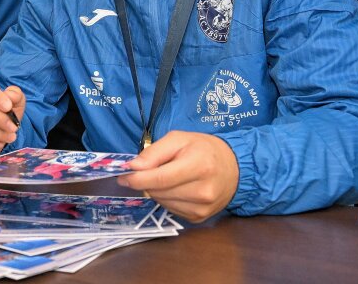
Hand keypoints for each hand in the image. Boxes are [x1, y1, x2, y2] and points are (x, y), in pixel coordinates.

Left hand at [117, 131, 238, 222]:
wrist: (234, 168)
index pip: (160, 178)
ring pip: (162, 202)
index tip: (123, 176)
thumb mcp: (180, 139)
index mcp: (199, 166)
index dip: (138, 179)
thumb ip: (155, 152)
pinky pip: (171, 209)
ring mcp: (202, 207)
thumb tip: (133, 166)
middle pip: (159, 191)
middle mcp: (203, 191)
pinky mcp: (200, 217)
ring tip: (167, 177)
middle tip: (145, 172)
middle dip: (146, 182)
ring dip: (156, 190)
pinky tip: (176, 188)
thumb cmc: (204, 149)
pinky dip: (167, 199)